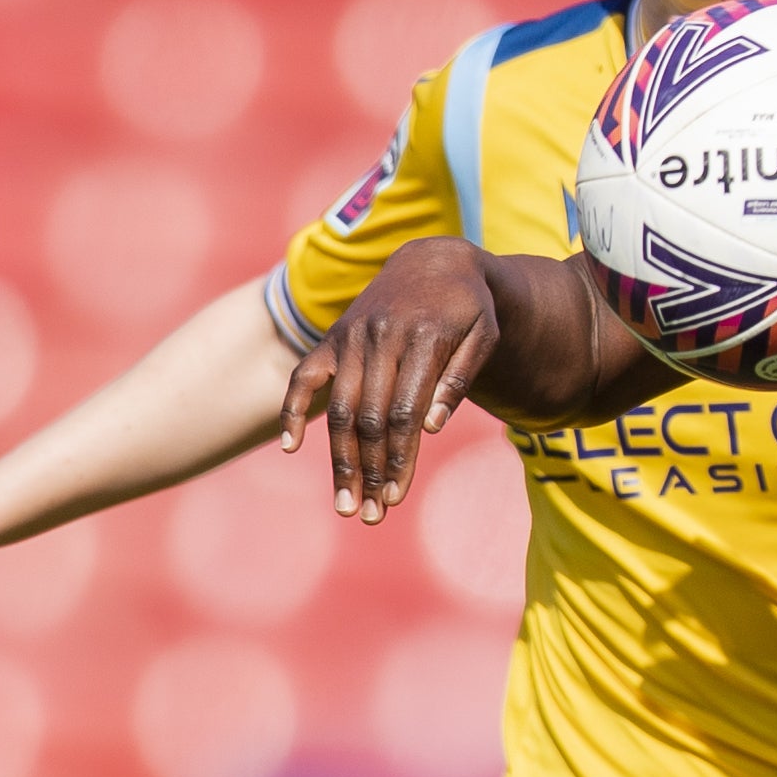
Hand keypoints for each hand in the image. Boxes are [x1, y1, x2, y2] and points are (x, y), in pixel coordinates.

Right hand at [281, 237, 500, 522]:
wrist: (435, 259)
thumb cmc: (468, 307)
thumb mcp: (485, 335)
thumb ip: (461, 377)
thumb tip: (433, 426)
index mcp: (424, 338)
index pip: (405, 413)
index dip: (398, 459)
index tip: (395, 498)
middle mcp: (382, 337)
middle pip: (370, 418)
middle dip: (368, 471)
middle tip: (367, 516)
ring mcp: (352, 337)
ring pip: (340, 408)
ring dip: (340, 459)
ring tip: (345, 502)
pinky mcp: (334, 338)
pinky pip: (304, 377)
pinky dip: (293, 409)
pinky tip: (292, 447)